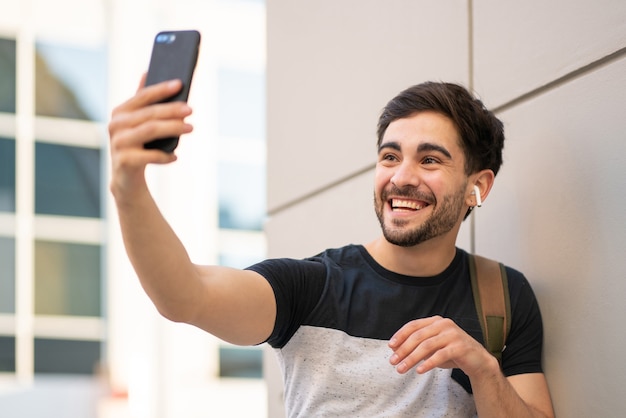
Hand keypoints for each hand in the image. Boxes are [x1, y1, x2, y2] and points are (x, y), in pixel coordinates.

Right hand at [108, 75, 192, 195]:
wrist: (126, 178)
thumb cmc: (137, 145)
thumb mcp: (138, 122)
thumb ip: (142, 100)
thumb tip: (147, 71)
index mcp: (120, 112)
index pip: (142, 96)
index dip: (161, 89)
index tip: (180, 83)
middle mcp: (115, 125)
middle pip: (149, 114)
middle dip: (172, 110)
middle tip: (190, 110)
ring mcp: (118, 143)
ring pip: (150, 131)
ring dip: (173, 128)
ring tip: (190, 128)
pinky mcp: (124, 161)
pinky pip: (149, 156)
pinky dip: (164, 156)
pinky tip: (175, 157)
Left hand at [388, 316, 495, 377]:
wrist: (478, 361)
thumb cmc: (452, 353)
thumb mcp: (432, 348)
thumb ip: (416, 346)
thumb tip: (395, 349)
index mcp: (436, 321)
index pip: (413, 325)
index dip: (400, 335)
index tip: (390, 346)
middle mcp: (444, 324)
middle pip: (418, 336)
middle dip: (403, 349)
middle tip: (393, 361)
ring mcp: (453, 334)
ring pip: (426, 346)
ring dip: (411, 358)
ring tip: (402, 369)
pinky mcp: (460, 346)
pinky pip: (440, 355)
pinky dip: (428, 363)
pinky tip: (420, 370)